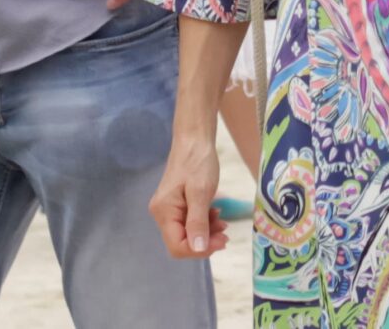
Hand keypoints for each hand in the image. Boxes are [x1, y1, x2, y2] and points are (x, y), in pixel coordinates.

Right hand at [151, 134, 229, 257]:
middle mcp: (162, 214)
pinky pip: (189, 222)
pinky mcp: (177, 204)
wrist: (194, 139)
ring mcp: (169, 209)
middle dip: (204, 242)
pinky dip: (204, 222)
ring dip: (207, 233)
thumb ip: (198, 222)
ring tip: (223, 223)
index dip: (199, 249)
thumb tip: (198, 249)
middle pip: (182, 242)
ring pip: (187, 234)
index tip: (222, 241)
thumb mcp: (201, 192)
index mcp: (164, 212)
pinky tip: (216, 214)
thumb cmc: (198, 161)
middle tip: (226, 233)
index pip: (177, 246)